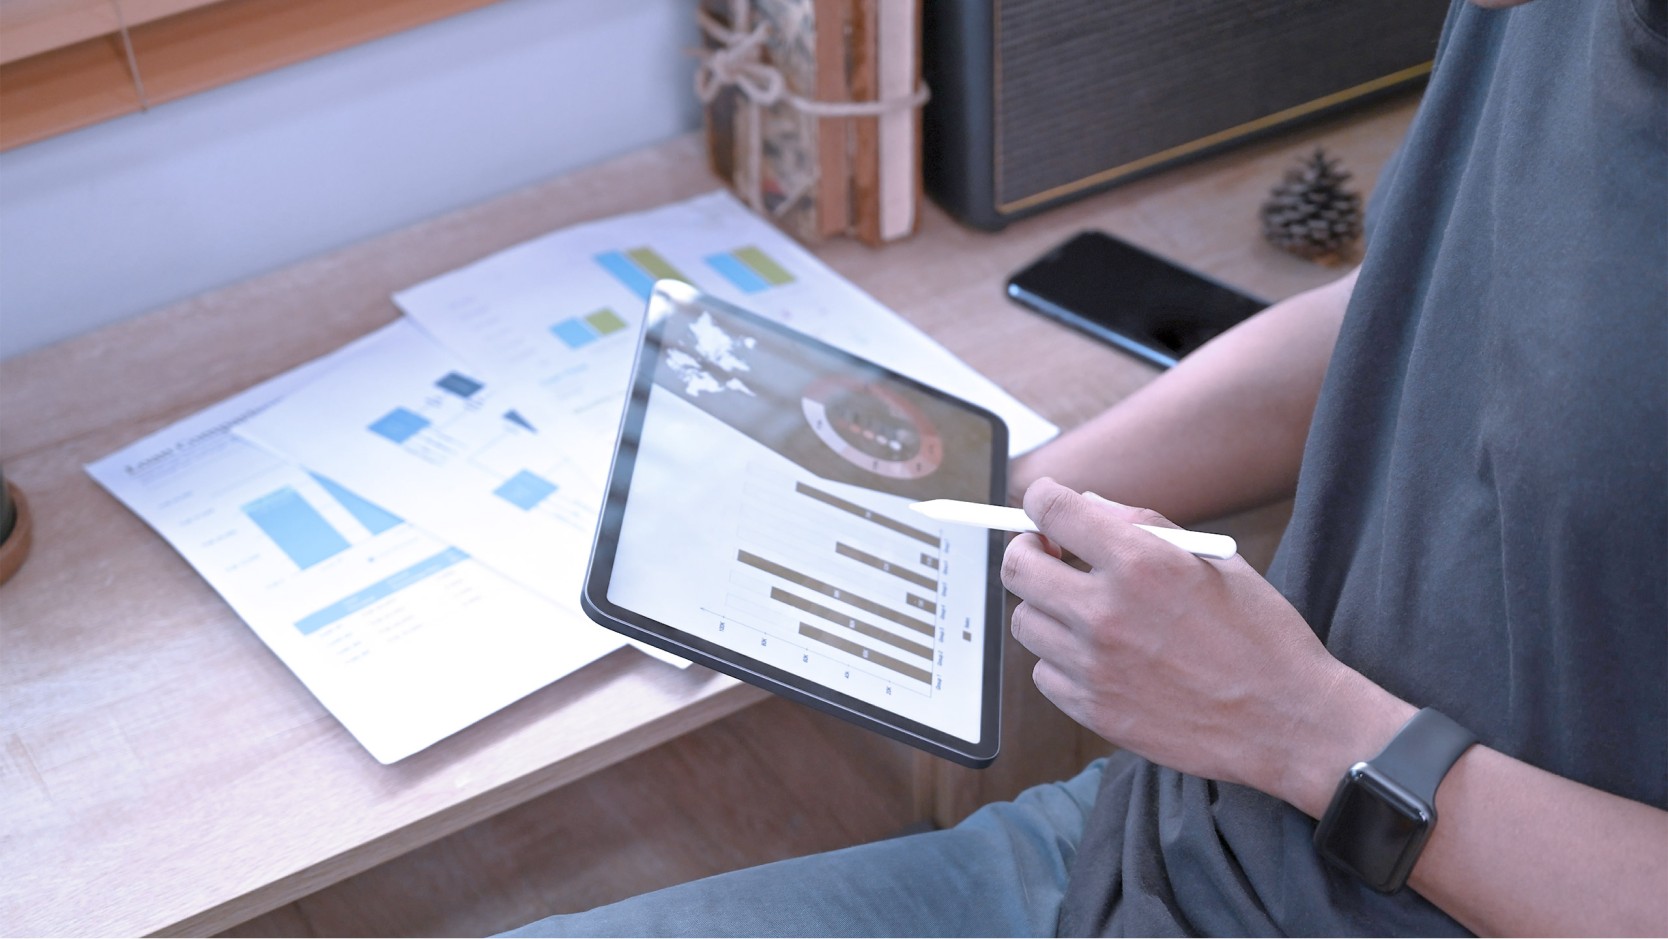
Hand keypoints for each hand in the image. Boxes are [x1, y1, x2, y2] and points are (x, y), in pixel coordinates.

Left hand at [1001, 477, 1364, 799]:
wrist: (1289, 722)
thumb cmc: (1261, 635)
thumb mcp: (1216, 559)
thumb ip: (1143, 524)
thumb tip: (1086, 503)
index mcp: (1140, 563)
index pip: (1051, 511)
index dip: (1041, 500)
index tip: (1045, 506)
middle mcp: (1106, 613)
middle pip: (1018, 568)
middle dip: (1029, 550)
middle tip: (1051, 554)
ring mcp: (1094, 667)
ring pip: (1026, 622)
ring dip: (1046, 608)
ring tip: (1085, 610)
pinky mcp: (1093, 711)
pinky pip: (1044, 673)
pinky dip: (1061, 659)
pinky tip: (1098, 655)